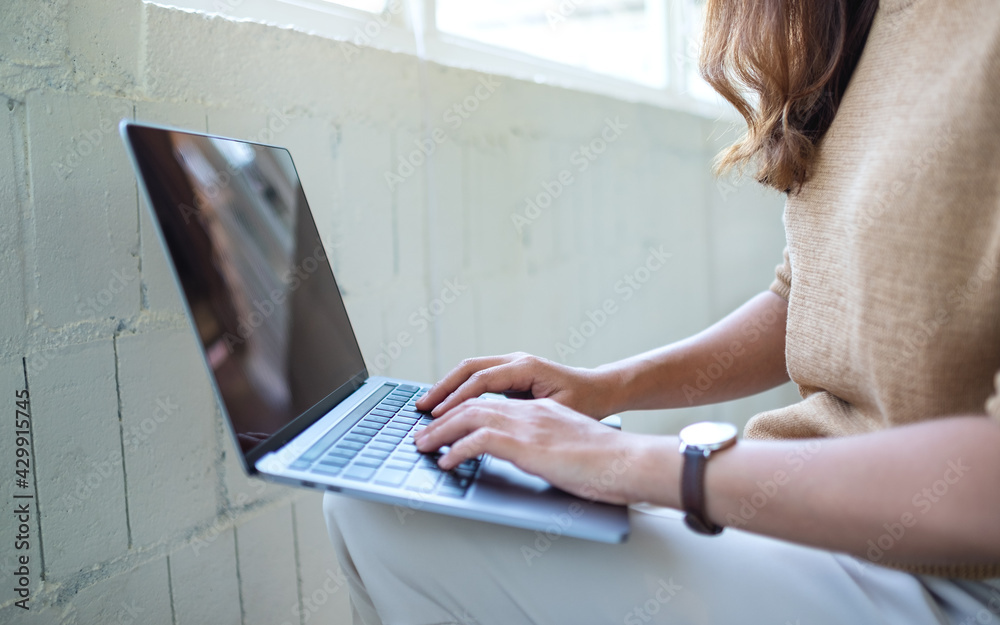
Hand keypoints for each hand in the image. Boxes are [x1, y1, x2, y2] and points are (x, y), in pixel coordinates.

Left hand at [413, 397, 652, 504]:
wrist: (628, 460)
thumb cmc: (608, 461)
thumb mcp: (570, 446)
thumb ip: (549, 446)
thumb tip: (536, 459)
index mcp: (540, 410)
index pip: (491, 403)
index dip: (463, 411)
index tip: (445, 424)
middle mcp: (529, 411)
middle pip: (473, 405)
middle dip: (443, 419)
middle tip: (423, 434)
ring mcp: (526, 424)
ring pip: (468, 418)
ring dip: (440, 433)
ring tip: (424, 447)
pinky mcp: (524, 443)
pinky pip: (477, 441)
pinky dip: (456, 450)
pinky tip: (447, 462)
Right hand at [415, 352, 622, 418]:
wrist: (601, 390)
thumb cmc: (585, 403)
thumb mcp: (558, 412)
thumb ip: (527, 417)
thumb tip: (496, 426)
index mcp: (526, 367)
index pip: (482, 380)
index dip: (458, 399)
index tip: (439, 416)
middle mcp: (516, 360)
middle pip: (469, 368)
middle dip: (443, 389)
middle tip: (421, 409)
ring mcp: (511, 364)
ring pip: (470, 370)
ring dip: (447, 388)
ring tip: (426, 406)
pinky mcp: (510, 373)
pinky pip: (477, 377)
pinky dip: (459, 389)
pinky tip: (446, 405)